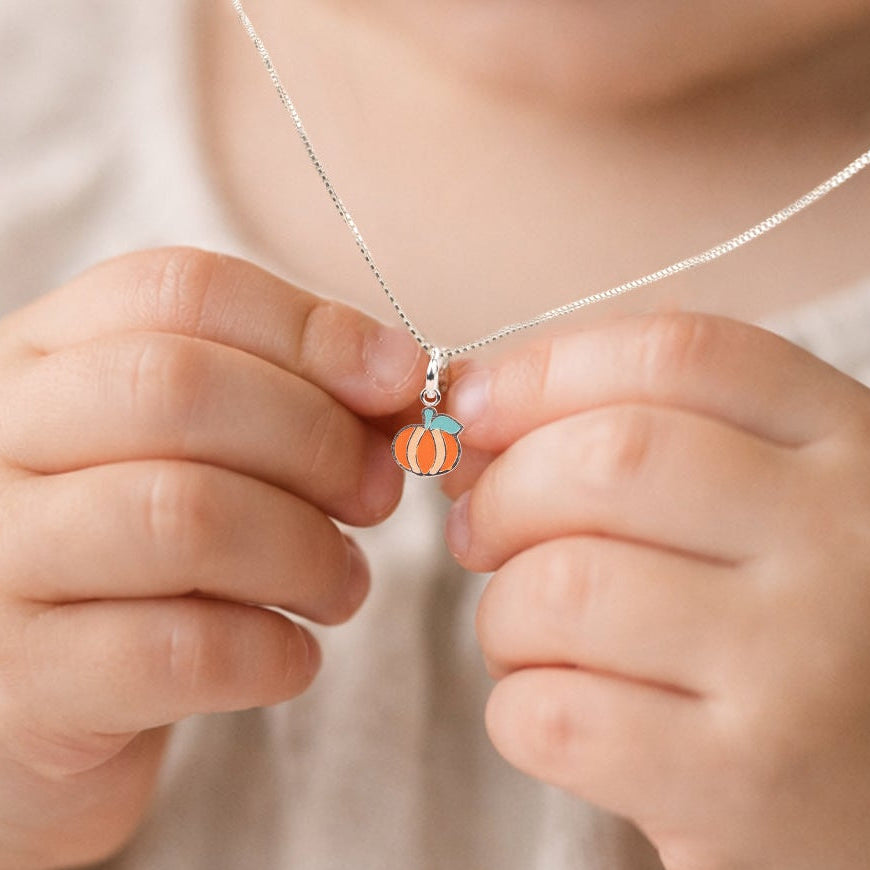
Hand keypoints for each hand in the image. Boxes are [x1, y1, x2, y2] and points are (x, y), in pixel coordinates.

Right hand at [0, 248, 421, 868]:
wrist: (52, 693)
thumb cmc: (145, 553)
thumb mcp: (197, 451)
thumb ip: (291, 397)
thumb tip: (401, 378)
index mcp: (45, 359)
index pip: (180, 290)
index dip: (312, 329)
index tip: (400, 379)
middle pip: (179, 388)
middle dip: (319, 441)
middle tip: (379, 494)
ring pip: (186, 517)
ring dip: (310, 554)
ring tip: (342, 584)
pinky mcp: (27, 684)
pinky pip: (184, 651)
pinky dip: (277, 652)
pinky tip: (292, 654)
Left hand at [444, 313, 869, 869]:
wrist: (866, 776)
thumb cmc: (783, 619)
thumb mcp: (755, 500)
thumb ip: (640, 436)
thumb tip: (472, 407)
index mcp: (845, 442)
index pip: (676, 355)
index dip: (544, 370)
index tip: (474, 405)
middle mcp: (839, 539)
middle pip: (609, 460)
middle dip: (501, 492)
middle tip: (475, 529)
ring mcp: (797, 665)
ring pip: (561, 589)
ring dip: (503, 611)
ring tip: (524, 630)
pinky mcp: (744, 785)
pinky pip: (555, 715)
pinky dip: (515, 700)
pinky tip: (553, 702)